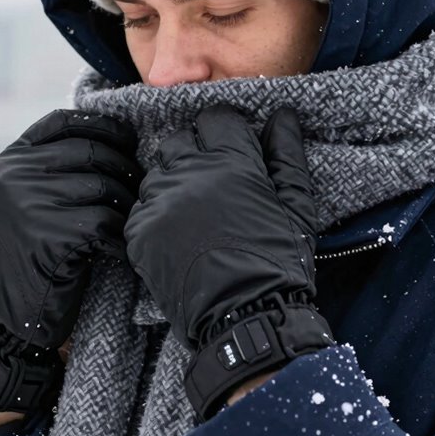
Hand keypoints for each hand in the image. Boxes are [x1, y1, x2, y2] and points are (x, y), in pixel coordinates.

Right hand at [0, 110, 140, 412]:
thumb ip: (52, 168)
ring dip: (128, 206)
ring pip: (104, 187)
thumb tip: (115, 135)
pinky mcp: (50, 236)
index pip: (64, 122)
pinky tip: (121, 249)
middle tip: (143, 189)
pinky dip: (121, 236)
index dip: (103, 126)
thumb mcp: (24, 201)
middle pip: (92, 152)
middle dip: (126, 169)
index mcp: (9, 161)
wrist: (3, 317)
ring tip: (131, 222)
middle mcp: (14, 176)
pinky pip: (106, 222)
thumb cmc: (27, 257)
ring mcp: (29, 204)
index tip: (128, 139)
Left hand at [124, 106, 332, 418]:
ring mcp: (159, 203)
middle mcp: (189, 174)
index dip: (225, 133)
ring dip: (172, 185)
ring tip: (194, 217)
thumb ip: (286, 155)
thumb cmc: (278, 264)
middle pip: (179, 140)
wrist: (246, 320)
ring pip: (157, 174)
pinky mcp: (138, 233)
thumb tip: (283, 115)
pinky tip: (177, 239)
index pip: (215, 119)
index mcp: (231, 163)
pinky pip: (141, 209)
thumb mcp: (296, 207)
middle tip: (212, 185)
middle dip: (194, 155)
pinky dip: (155, 218)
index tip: (231, 151)